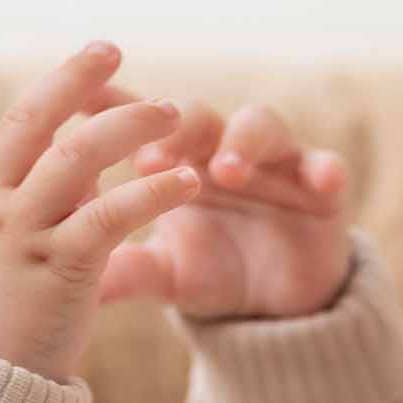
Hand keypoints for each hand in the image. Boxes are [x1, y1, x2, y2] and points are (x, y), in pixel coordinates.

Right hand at [0, 23, 199, 383]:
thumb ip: (9, 212)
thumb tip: (60, 167)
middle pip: (27, 122)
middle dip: (69, 79)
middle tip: (108, 48)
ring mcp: (18, 235)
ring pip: (77, 154)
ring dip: (130, 126)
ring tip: (173, 112)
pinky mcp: (58, 268)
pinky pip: (112, 213)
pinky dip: (152, 192)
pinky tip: (186, 181)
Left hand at [90, 89, 350, 320]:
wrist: (279, 307)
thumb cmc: (214, 273)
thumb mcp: (168, 276)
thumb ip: (129, 271)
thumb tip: (75, 289)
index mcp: (177, 161)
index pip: (140, 124)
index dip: (113, 104)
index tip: (80, 95)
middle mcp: (221, 149)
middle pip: (197, 116)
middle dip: (175, 128)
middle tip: (151, 159)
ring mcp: (273, 163)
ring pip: (260, 126)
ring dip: (243, 141)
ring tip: (226, 170)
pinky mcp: (320, 188)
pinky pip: (327, 167)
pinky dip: (325, 168)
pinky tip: (323, 178)